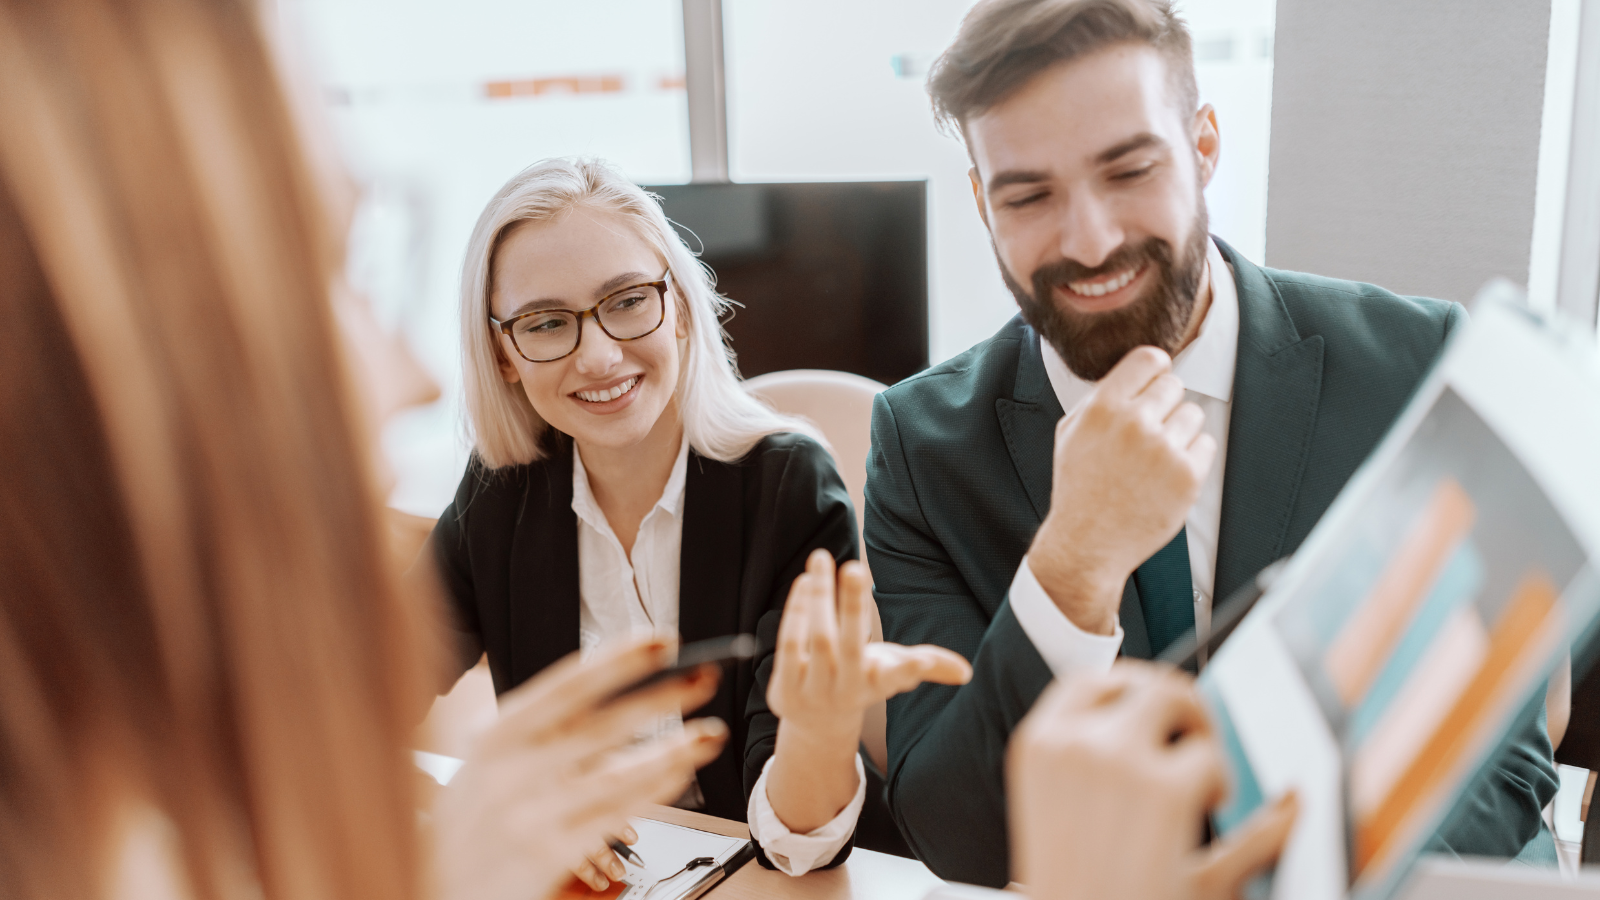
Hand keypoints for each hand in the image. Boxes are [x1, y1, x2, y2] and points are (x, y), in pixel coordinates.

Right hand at [434, 636, 728, 899]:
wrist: (433, 888)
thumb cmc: (469, 822)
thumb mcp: (484, 763)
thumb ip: (537, 729)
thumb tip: (611, 686)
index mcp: (493, 736)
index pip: (565, 686)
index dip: (618, 660)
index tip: (661, 640)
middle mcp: (509, 771)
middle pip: (599, 725)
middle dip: (659, 697)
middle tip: (704, 677)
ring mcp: (528, 814)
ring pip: (615, 774)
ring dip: (671, 750)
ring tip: (710, 733)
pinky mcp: (548, 854)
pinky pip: (613, 815)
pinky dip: (653, 790)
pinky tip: (680, 772)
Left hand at [765, 551, 971, 833]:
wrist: (817, 722)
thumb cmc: (862, 681)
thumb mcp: (894, 673)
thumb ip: (930, 666)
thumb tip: (966, 671)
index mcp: (878, 684)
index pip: (895, 677)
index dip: (909, 669)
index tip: (919, 660)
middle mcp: (846, 689)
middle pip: (850, 646)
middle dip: (852, 607)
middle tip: (855, 567)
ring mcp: (814, 688)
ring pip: (817, 639)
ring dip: (819, 597)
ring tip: (820, 557)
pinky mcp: (785, 685)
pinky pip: (790, 644)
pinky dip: (798, 611)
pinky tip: (804, 581)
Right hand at [1008, 661, 1296, 899]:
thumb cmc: (1072, 890)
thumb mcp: (1061, 817)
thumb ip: (1090, 761)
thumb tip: (1153, 718)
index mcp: (1038, 747)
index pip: (1093, 683)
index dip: (1134, 691)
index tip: (1158, 713)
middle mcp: (1075, 744)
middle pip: (1151, 688)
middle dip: (1185, 712)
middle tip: (1197, 746)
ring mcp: (1120, 763)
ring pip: (1190, 720)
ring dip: (1209, 750)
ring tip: (1205, 792)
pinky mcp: (1168, 794)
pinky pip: (1218, 766)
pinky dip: (1241, 794)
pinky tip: (1230, 813)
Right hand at [1027, 347, 1216, 633]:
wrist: (1087, 542)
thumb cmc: (1079, 487)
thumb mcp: (1071, 432)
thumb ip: (1101, 398)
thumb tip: (1136, 374)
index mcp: (1103, 407)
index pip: (1149, 359)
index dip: (1155, 370)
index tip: (1155, 382)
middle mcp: (1134, 422)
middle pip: (1174, 385)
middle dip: (1164, 405)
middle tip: (1150, 432)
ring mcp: (1164, 449)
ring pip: (1193, 414)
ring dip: (1179, 432)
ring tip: (1156, 458)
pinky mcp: (1187, 475)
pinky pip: (1206, 444)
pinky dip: (1192, 457)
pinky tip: (1167, 474)